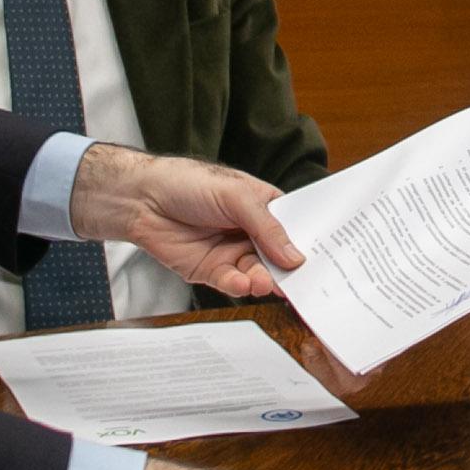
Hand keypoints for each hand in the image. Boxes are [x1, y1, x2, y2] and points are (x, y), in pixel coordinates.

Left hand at [70, 145, 298, 294]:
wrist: (142, 198)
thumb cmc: (189, 183)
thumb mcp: (236, 196)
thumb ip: (266, 227)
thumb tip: (295, 256)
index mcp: (264, 208)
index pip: (295, 228)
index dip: (309, 244)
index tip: (327, 261)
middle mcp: (252, 233)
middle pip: (280, 258)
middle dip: (289, 271)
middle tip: (301, 283)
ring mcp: (233, 253)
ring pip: (259, 274)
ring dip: (264, 280)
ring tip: (266, 282)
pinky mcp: (212, 272)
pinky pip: (233, 283)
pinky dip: (240, 286)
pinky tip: (242, 283)